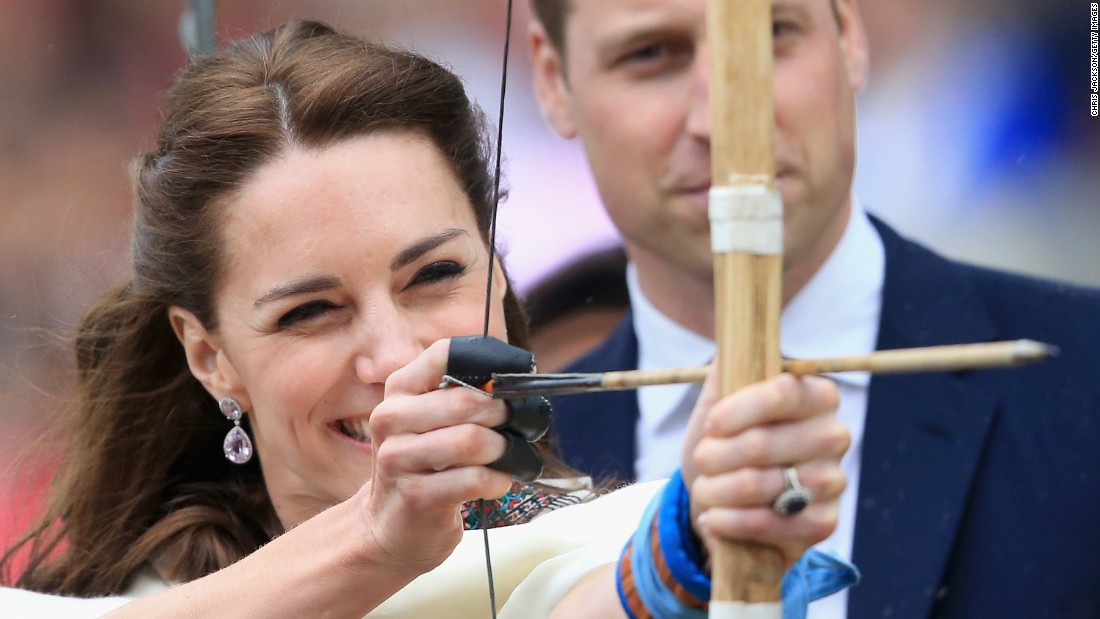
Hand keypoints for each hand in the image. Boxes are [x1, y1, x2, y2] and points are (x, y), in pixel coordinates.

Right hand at [352, 339, 513, 573]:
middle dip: (502, 414)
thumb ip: (463, 393)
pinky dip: (498, 480)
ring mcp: (398, 458)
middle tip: (514, 426)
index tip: (510, 384)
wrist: (390, 525)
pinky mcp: (417, 496)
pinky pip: (475, 479)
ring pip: (472, 441)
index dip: (488, 366)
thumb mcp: (431, 420)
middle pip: (465, 402)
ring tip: (504, 456)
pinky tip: (495, 482)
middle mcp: (391, 418)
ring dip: (502, 449)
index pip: (445, 355)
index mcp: (399, 389)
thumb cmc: (423, 465)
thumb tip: (518, 377)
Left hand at [681, 368, 848, 568]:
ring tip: (703, 489)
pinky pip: (772, 523)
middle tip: (702, 460)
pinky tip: (714, 519)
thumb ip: (726, 371)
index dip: (740, 409)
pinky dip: (732, 522)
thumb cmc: (725, 444)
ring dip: (717, 490)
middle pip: (764, 443)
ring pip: (762, 484)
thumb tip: (732, 334)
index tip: (711, 424)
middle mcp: (833, 435)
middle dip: (716, 455)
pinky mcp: (824, 522)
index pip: (782, 392)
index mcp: (815, 394)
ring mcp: (833, 481)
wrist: (725, 502)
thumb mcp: (717, 404)